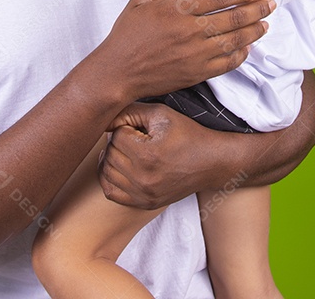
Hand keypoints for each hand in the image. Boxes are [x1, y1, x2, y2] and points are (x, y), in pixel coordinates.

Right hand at [92, 0, 273, 102]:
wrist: (117, 71)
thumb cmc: (127, 34)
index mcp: (177, 10)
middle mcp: (190, 31)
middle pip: (232, 19)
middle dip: (255, 10)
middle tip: (270, 4)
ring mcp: (195, 54)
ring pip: (234, 41)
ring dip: (253, 32)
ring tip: (265, 24)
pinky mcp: (196, 73)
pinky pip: (227, 63)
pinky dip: (241, 55)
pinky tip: (248, 48)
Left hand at [98, 103, 216, 209]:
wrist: (212, 162)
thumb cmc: (187, 134)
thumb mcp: (160, 114)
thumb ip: (128, 112)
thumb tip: (102, 120)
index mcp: (147, 155)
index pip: (115, 136)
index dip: (125, 128)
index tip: (140, 128)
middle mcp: (143, 178)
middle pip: (109, 154)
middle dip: (118, 142)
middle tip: (133, 138)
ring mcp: (144, 194)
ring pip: (107, 173)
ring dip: (112, 158)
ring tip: (127, 150)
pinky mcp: (145, 203)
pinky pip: (111, 193)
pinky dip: (110, 179)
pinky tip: (119, 167)